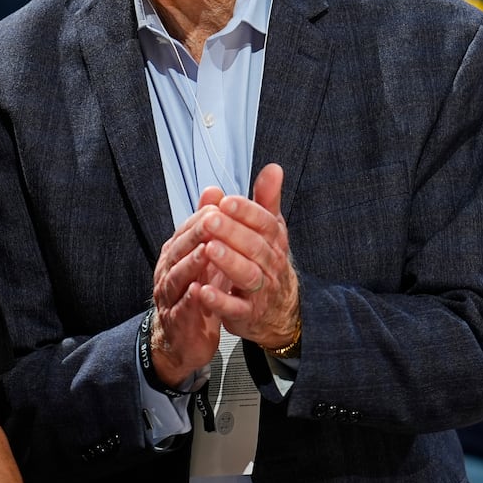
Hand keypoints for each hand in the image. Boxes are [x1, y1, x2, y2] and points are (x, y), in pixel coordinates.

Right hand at [150, 197, 227, 384]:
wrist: (182, 339)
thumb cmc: (196, 293)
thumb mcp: (205, 257)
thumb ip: (209, 226)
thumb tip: (214, 190)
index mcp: (176, 254)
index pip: (187, 230)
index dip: (203, 217)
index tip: (220, 205)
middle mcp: (169, 272)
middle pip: (179, 249)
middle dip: (196, 235)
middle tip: (213, 222)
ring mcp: (170, 297)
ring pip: (178, 277)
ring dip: (191, 264)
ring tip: (206, 252)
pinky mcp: (176, 322)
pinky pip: (181, 309)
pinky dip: (189, 300)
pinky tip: (198, 291)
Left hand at [188, 163, 299, 352]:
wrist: (279, 310)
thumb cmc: (268, 263)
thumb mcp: (271, 231)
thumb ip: (268, 201)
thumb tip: (273, 168)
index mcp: (274, 242)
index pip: (264, 223)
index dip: (246, 211)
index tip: (226, 201)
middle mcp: (271, 264)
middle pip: (254, 247)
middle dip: (232, 233)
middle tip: (211, 220)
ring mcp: (261, 291)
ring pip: (247, 275)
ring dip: (228, 262)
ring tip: (209, 250)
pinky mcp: (247, 313)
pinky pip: (235, 308)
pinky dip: (219, 301)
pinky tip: (202, 291)